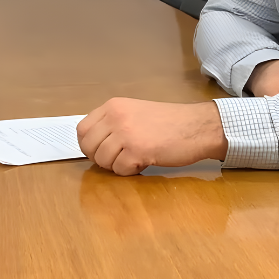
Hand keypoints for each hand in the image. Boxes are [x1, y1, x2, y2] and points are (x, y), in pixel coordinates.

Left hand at [75, 98, 227, 175]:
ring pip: (102, 160)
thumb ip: (114, 123)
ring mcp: (125, 133)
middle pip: (88, 147)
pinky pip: (120, 170)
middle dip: (100, 158)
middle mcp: (115, 117)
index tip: (100, 151)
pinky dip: (129, 172)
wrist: (196, 126)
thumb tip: (94, 143)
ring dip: (116, 166)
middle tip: (118, 159)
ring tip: (134, 159)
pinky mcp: (137, 151)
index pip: (82, 129)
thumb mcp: (135, 112)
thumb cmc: (169, 122)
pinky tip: (143, 163)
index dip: (88, 145)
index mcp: (113, 106)